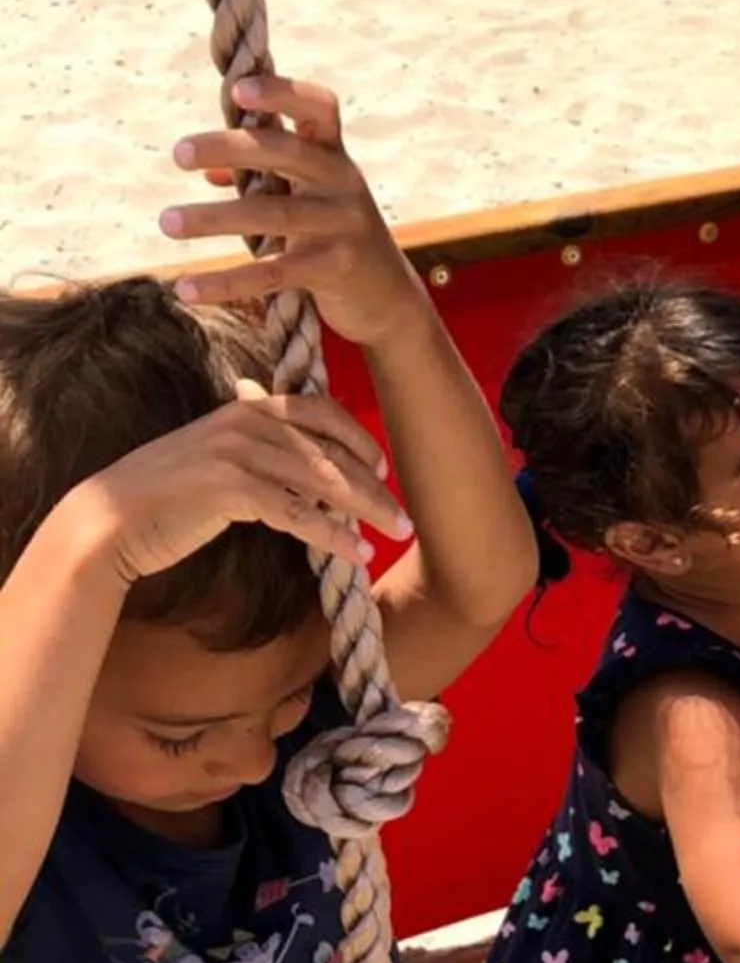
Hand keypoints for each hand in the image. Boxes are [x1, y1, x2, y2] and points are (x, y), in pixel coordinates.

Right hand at [72, 384, 412, 591]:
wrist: (112, 519)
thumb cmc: (169, 496)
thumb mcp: (219, 459)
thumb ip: (260, 453)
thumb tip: (310, 472)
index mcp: (246, 408)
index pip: (319, 410)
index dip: (358, 438)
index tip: (382, 467)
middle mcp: (246, 421)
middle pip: (330, 448)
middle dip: (373, 484)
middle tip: (404, 515)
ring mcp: (238, 452)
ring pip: (322, 479)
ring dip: (366, 510)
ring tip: (394, 534)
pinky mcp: (231, 488)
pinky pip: (297, 512)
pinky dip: (332, 534)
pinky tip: (355, 553)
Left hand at [162, 76, 426, 350]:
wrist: (387, 296)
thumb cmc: (332, 234)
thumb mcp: (305, 197)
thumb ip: (263, 177)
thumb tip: (206, 170)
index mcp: (333, 155)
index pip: (318, 107)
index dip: (281, 93)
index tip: (237, 90)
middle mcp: (342, 182)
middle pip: (285, 152)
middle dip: (230, 148)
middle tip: (178, 154)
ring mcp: (342, 226)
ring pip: (272, 215)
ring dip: (213, 218)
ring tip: (167, 221)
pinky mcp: (335, 269)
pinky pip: (273, 273)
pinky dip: (225, 281)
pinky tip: (185, 288)